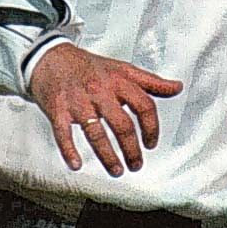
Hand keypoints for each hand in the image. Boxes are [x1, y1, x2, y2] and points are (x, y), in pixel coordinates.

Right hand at [27, 43, 183, 176]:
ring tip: (117, 170)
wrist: (50, 57)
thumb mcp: (121, 68)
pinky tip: (76, 165)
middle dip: (132, 149)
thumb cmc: (87, 66)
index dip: (152, 128)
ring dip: (108, 156)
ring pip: (96, 133)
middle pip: (123, 124)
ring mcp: (78, 100)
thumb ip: (150, 81)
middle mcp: (100, 90)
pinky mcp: (57, 109)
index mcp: (118, 80)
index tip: (151, 144)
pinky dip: (69, 151)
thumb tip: (177, 87)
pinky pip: (63, 133)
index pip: (144, 105)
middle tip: (136, 165)